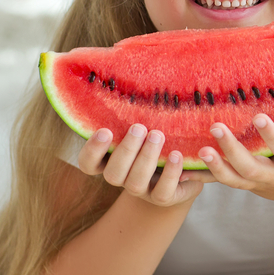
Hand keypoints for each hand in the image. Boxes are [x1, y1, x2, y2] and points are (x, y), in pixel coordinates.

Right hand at [76, 124, 207, 205]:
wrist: (185, 169)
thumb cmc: (158, 139)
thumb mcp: (143, 127)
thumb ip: (130, 113)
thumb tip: (117, 76)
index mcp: (110, 161)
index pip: (88, 164)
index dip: (92, 151)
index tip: (105, 130)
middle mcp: (123, 178)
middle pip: (112, 174)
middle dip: (126, 150)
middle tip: (139, 127)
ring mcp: (142, 191)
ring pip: (135, 183)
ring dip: (146, 158)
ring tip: (158, 135)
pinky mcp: (164, 198)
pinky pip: (162, 192)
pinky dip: (170, 173)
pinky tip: (177, 155)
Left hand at [197, 78, 273, 207]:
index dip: (273, 138)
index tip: (259, 117)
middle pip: (252, 169)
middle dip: (233, 151)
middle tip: (216, 126)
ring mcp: (256, 183)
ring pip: (233, 180)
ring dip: (215, 167)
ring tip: (199, 148)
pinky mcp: (241, 184)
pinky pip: (219, 183)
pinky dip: (202, 176)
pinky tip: (182, 163)